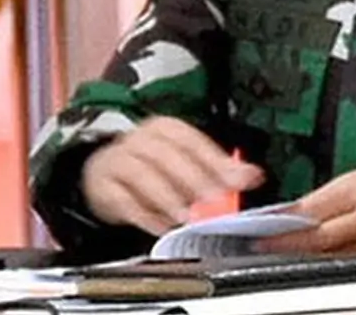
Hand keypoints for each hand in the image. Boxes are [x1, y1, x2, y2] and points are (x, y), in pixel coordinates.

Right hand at [81, 116, 262, 235]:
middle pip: (168, 155)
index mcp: (165, 129)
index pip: (192, 140)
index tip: (234, 181)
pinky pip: (122, 199)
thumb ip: (219, 170)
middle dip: (194, 178)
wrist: (104, 175)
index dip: (214, 160)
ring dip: (167, 197)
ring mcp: (119, 160)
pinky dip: (143, 215)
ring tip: (185, 216)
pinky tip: (160, 226)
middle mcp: (141, 140)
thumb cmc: (152, 169)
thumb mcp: (185, 164)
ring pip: (143, 174)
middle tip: (213, 200)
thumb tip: (252, 175)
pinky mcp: (103, 185)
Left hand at [258, 162, 355, 259]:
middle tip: (264, 250)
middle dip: (289, 248)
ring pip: (334, 261)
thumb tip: (290, 213)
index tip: (259, 231)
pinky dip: (334, 267)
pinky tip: (318, 266)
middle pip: (320, 242)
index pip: (312, 212)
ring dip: (307, 260)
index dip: (283, 225)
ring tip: (284, 259)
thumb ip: (325, 197)